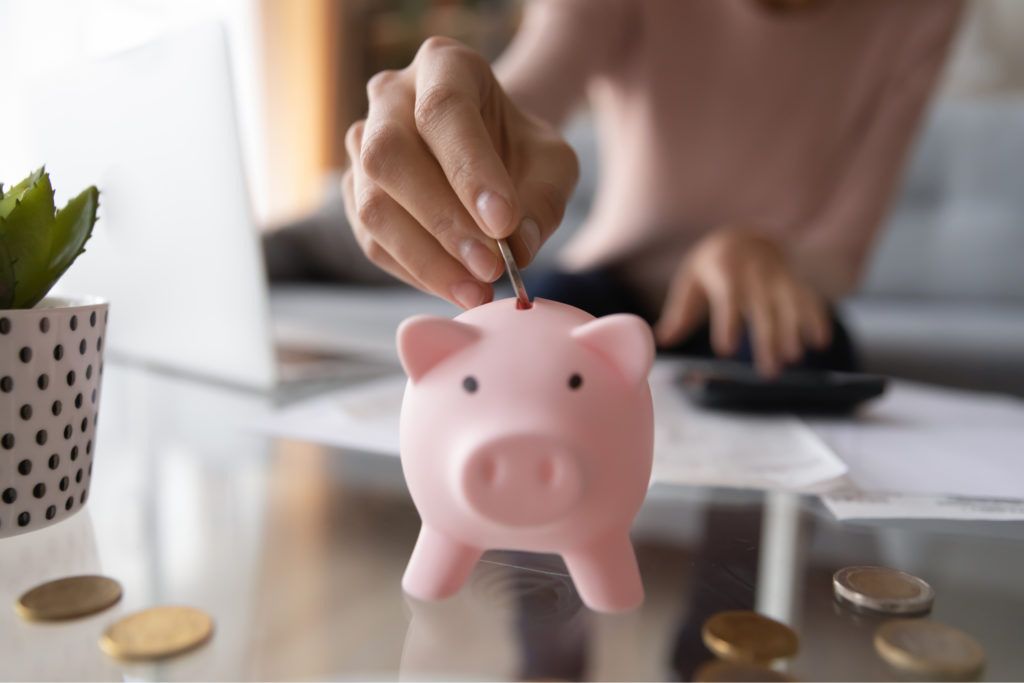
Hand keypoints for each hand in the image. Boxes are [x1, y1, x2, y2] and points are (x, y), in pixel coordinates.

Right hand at [341, 36, 578, 308]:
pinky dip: (415, 272)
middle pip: (390, 156)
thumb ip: (544, 200)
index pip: (443, 110)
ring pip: (372, 205)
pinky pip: (372, 240)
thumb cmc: (521, 151)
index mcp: (443, 66)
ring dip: (426, 258)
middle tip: (491, 268)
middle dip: (443, 221)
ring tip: (477, 291)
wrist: (491, 154)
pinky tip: (455, 288)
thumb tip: (519, 247)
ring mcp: (362, 144)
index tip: (503, 223)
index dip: (469, 170)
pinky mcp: (354, 193)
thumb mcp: (553, 164)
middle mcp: (390, 97)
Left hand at [654, 229, 831, 376]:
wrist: (745, 236)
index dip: (728, 323)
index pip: (728, 299)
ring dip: (793, 331)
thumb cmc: (712, 266)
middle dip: (767, 340)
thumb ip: (679, 313)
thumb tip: (661, 340)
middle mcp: (755, 274)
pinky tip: (818, 342)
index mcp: (726, 271)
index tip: (726, 350)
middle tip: (768, 371)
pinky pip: (809, 299)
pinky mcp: (794, 284)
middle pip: (762, 309)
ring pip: (789, 305)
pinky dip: (816, 318)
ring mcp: (778, 278)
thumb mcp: (691, 281)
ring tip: (793, 358)